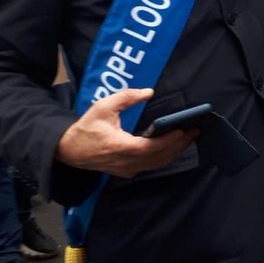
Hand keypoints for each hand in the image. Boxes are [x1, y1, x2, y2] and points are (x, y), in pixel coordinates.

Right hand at [55, 88, 196, 178]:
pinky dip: (163, 157)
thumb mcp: (104, 106)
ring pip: (156, 164)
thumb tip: (148, 92)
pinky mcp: (126, 171)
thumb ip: (127, 97)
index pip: (152, 147)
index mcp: (121, 147)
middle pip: (159, 158)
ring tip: (188, 138)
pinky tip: (171, 146)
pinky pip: (150, 166)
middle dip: (179, 145)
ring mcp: (126, 169)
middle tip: (194, 131)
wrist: (69, 150)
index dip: (170, 140)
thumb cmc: (87, 127)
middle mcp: (126, 162)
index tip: (183, 129)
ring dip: (174, 152)